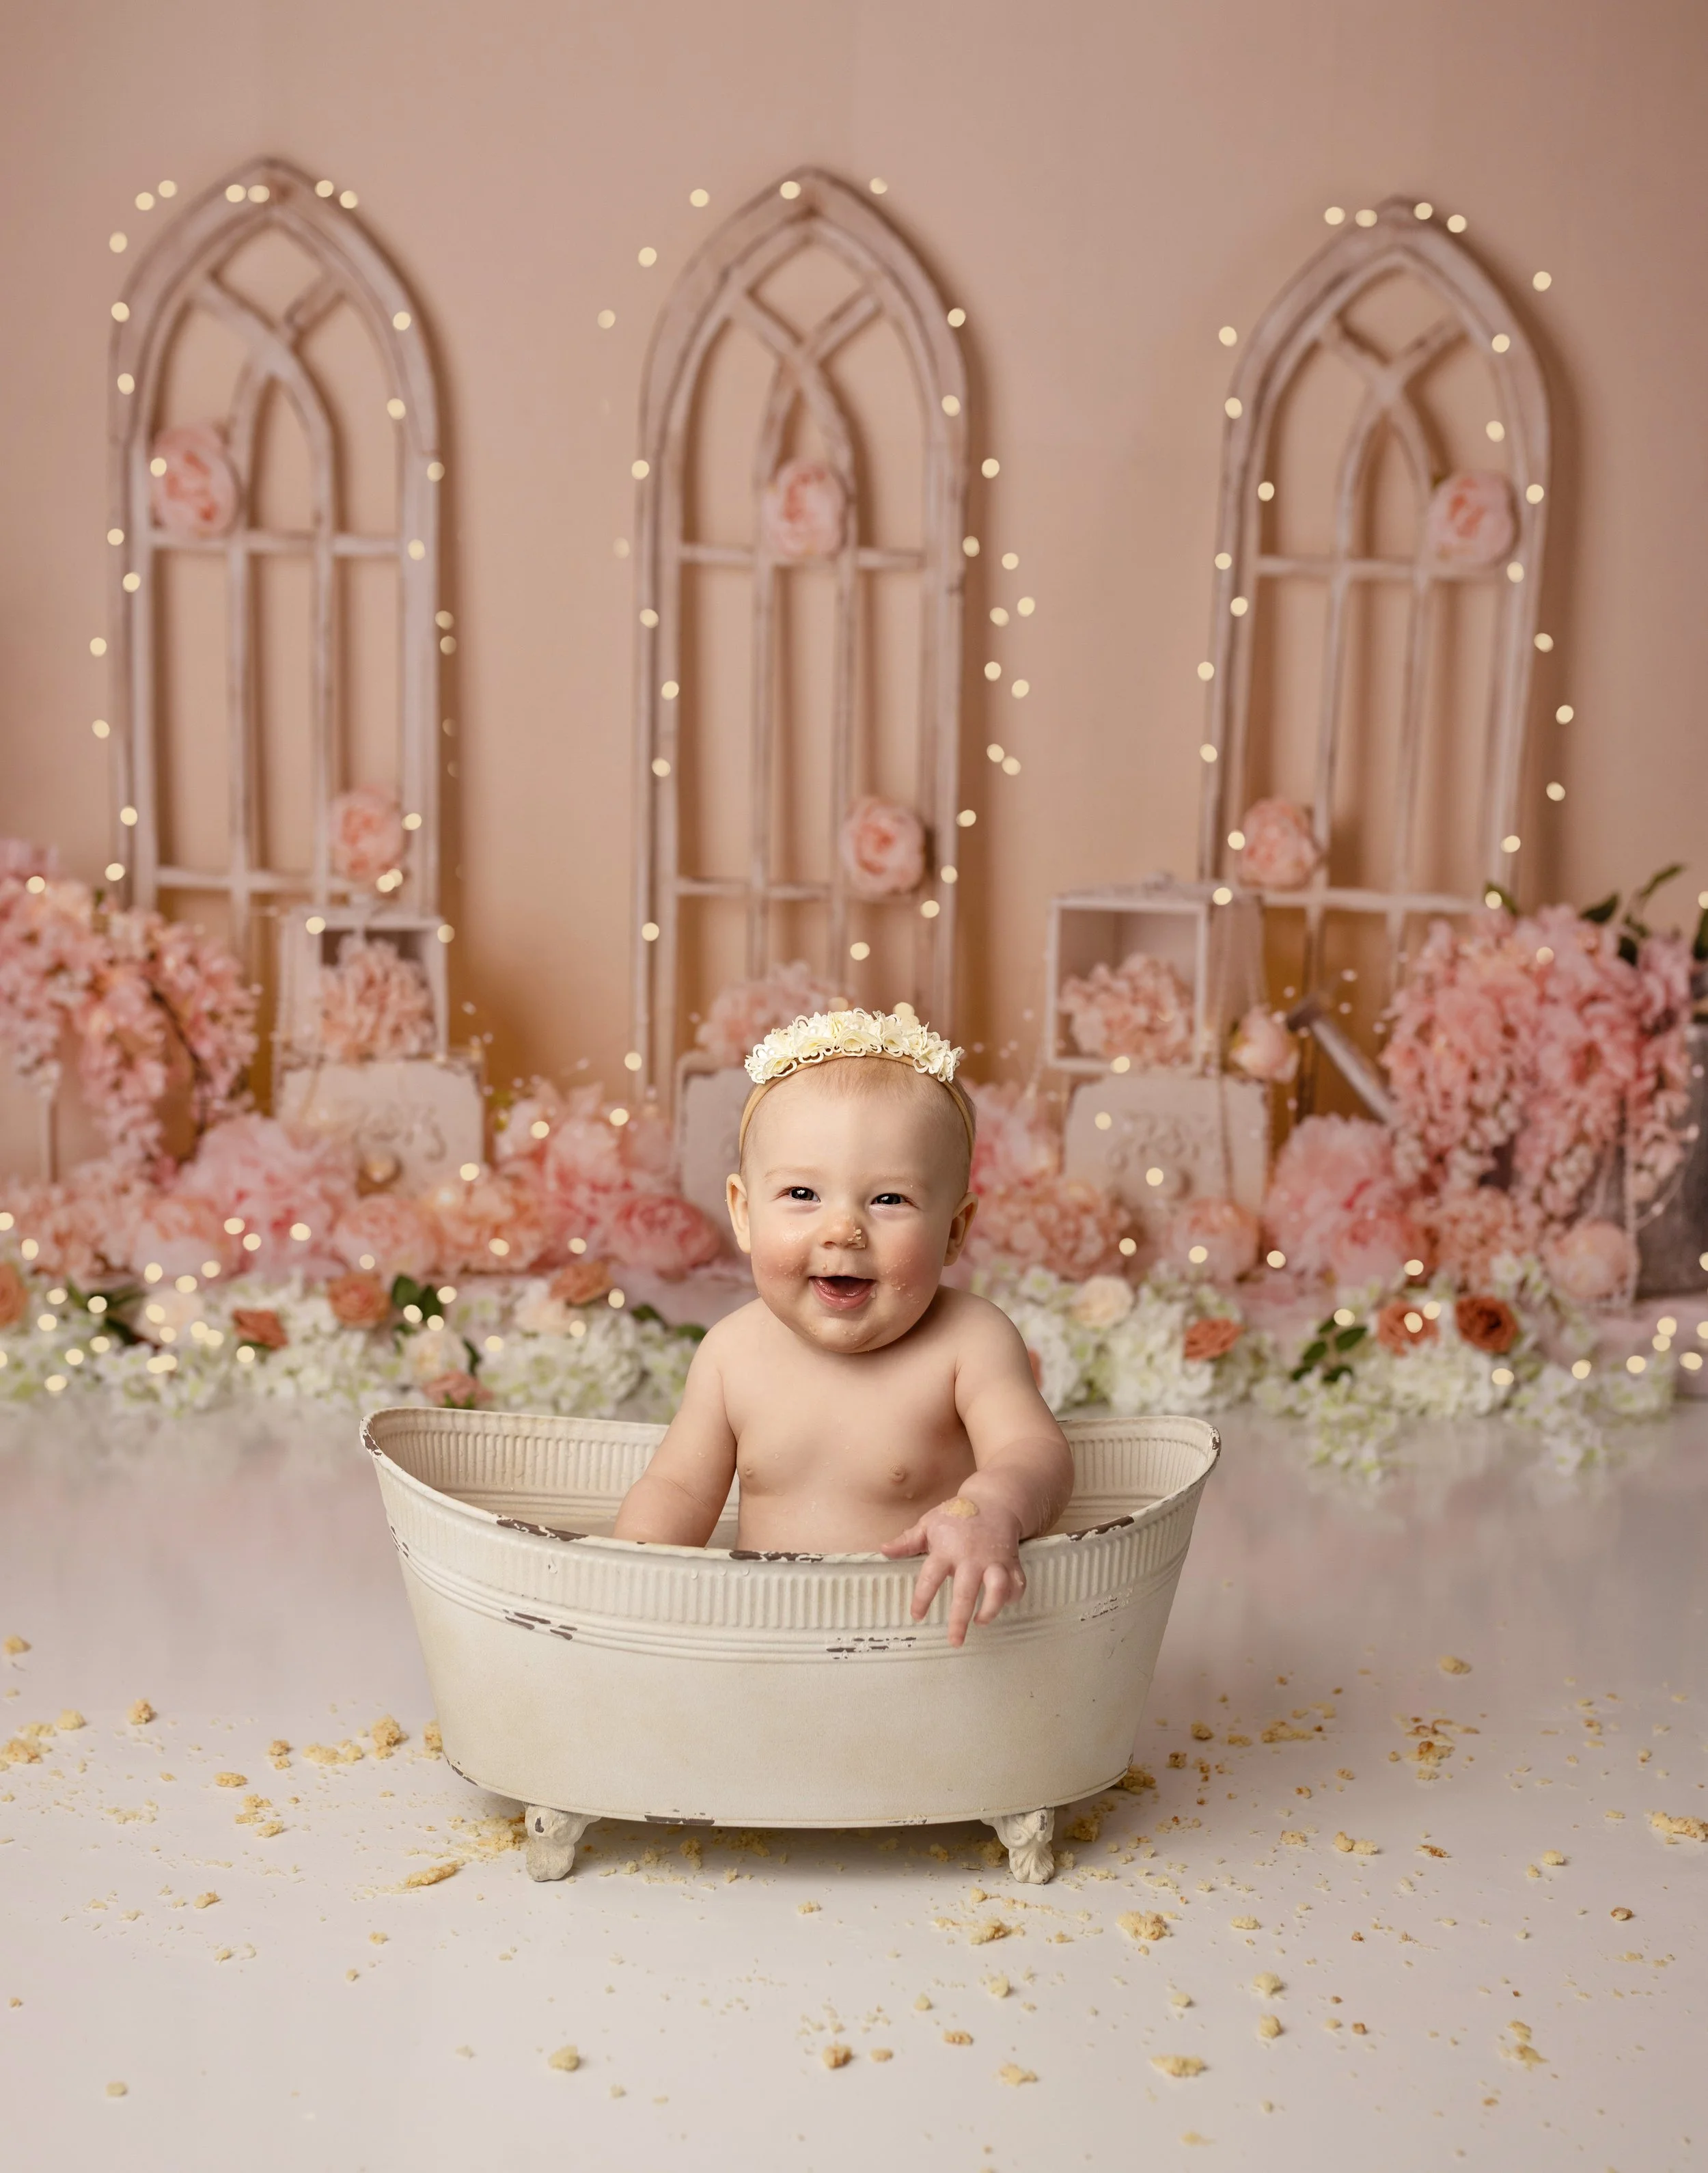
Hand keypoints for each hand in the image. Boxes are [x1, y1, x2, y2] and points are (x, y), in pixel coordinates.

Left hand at [880, 1494, 1026, 1647]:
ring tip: (980, 1622)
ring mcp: (994, 1560)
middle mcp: (971, 1558)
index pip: (931, 1577)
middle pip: (966, 1592)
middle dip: (960, 1619)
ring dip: (991, 1609)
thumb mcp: (929, 1524)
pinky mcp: (1011, 1562)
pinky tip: (1003, 1604)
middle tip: (955, 1641)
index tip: (917, 1615)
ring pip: (997, 1589)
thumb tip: (883, 1550)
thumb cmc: (957, 1515)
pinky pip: (1017, 1584)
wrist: (995, 1500)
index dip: (922, 1598)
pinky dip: (1013, 1597)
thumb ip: (907, 1541)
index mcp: (947, 1550)